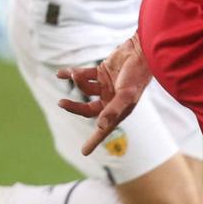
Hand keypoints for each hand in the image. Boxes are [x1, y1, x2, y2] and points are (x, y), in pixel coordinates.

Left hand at [56, 36, 152, 154]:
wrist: (141, 51)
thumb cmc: (137, 75)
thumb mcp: (126, 94)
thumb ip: (113, 110)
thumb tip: (100, 126)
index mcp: (119, 109)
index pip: (104, 128)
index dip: (94, 140)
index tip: (84, 152)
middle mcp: (111, 99)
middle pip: (88, 109)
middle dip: (74, 107)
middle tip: (62, 103)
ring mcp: (106, 86)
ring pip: (85, 89)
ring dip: (78, 82)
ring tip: (74, 74)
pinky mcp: (102, 72)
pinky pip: (84, 75)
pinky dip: (72, 74)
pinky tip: (61, 73)